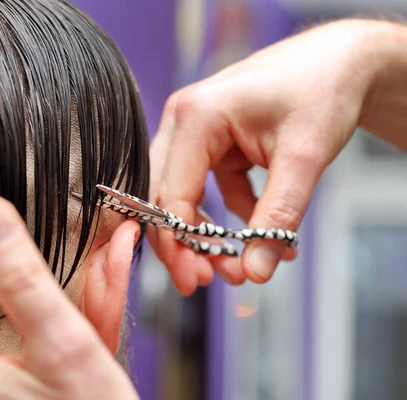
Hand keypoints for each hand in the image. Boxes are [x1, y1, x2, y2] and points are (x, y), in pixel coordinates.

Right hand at [149, 19, 392, 292]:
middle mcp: (184, 121)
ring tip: (238, 266)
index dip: (178, 242)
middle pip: (164, 195)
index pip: (170, 192)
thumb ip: (277, 218)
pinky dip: (230, 216)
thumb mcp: (302, 159)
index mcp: (195, 117)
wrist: (341, 62)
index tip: (194, 281)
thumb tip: (255, 272)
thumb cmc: (321, 92)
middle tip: (206, 280)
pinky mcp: (212, 143)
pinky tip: (262, 236)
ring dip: (205, 233)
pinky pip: (208, 188)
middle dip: (184, 242)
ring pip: (183, 195)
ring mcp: (195, 132)